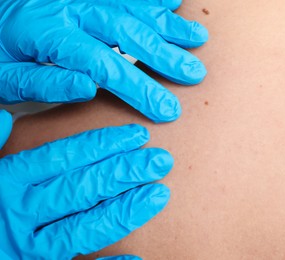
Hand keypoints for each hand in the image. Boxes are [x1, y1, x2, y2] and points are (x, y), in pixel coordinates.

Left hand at [0, 0, 207, 122]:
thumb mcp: (6, 76)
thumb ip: (44, 82)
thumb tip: (89, 88)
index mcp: (50, 33)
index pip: (104, 64)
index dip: (139, 88)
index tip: (166, 110)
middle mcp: (71, 9)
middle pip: (127, 32)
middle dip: (164, 56)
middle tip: (194, 75)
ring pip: (133, 9)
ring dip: (168, 25)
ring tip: (198, 39)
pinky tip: (175, 2)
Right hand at [0, 118, 172, 258]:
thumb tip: (6, 118)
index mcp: (9, 180)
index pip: (65, 157)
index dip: (104, 144)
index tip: (138, 135)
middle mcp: (22, 213)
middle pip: (83, 188)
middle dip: (125, 173)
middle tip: (161, 160)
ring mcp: (30, 246)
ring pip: (85, 227)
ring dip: (125, 211)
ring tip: (160, 195)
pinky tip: (138, 258)